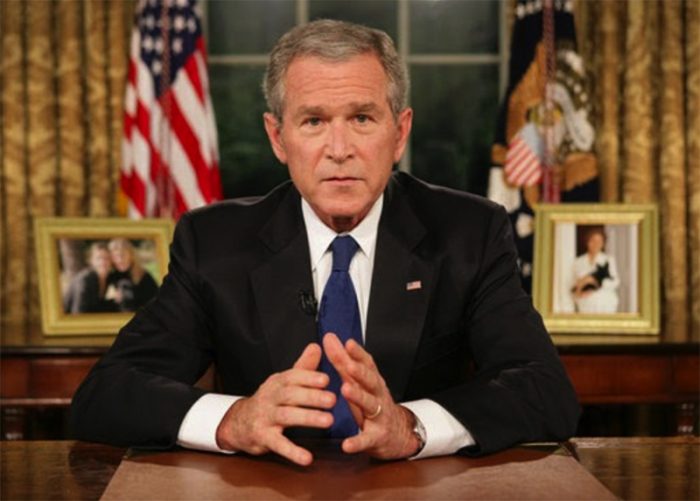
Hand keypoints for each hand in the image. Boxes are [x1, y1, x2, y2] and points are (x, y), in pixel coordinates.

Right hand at [215, 343, 335, 465]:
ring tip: (329, 421)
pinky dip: (293, 452)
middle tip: (333, 399)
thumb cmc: (270, 400)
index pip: (293, 376)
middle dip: (312, 396)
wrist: (238, 422)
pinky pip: (278, 444)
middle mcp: (271, 397)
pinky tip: (308, 458)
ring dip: (308, 418)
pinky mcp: (263, 437)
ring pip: (287, 416)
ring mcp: (265, 417)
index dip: (309, 377)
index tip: (327, 379)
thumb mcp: (284, 382)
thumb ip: (303, 366)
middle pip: (291, 395)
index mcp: (278, 382)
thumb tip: (318, 345)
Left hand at [322, 333, 419, 459]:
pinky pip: (366, 439)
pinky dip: (357, 442)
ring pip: (370, 405)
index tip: (348, 343)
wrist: (398, 434)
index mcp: (373, 381)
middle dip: (360, 372)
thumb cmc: (373, 404)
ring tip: (346, 390)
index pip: (368, 364)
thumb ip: (342, 360)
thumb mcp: (358, 382)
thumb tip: (329, 338)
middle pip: (371, 381)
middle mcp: (378, 396)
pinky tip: (346, 444)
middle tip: (348, 365)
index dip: (359, 353)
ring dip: (359, 397)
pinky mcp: (377, 437)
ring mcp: (379, 416)